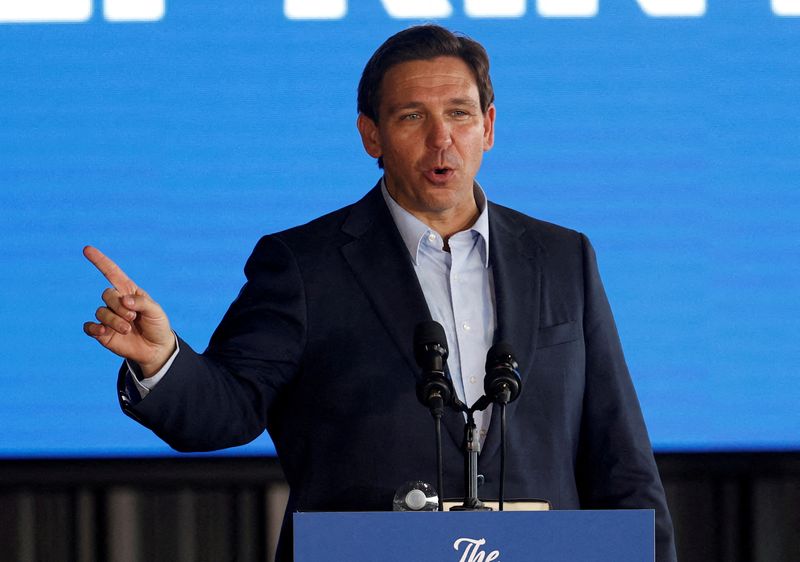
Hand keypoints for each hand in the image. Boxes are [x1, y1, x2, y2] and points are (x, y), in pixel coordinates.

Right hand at [83, 246, 175, 376]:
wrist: (156, 349)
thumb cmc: (157, 325)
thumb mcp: (156, 311)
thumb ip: (142, 303)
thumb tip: (125, 300)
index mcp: (129, 292)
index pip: (112, 273)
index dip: (100, 261)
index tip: (87, 249)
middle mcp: (116, 302)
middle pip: (107, 294)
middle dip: (119, 305)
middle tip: (133, 317)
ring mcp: (108, 317)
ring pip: (101, 311)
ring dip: (114, 320)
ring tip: (128, 329)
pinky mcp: (102, 332)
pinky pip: (89, 327)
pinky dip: (95, 328)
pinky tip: (104, 332)